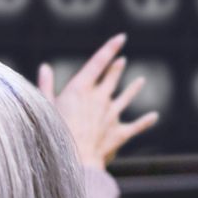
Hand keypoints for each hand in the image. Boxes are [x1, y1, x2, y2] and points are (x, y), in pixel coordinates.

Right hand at [37, 33, 158, 169]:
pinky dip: (145, 121)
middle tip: (121, 61)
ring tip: (140, 81)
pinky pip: (136, 125)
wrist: (72, 160)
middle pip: (112, 78)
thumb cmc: (53, 133)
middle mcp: (100, 98)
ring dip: (133, 89)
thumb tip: (45, 67)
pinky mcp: (119, 132)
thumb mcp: (44, 108)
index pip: (98, 63)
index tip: (121, 38)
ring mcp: (111, 114)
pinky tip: (153, 117)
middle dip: (116, 68)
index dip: (109, 49)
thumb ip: (46, 87)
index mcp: (81, 89)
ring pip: (125, 98)